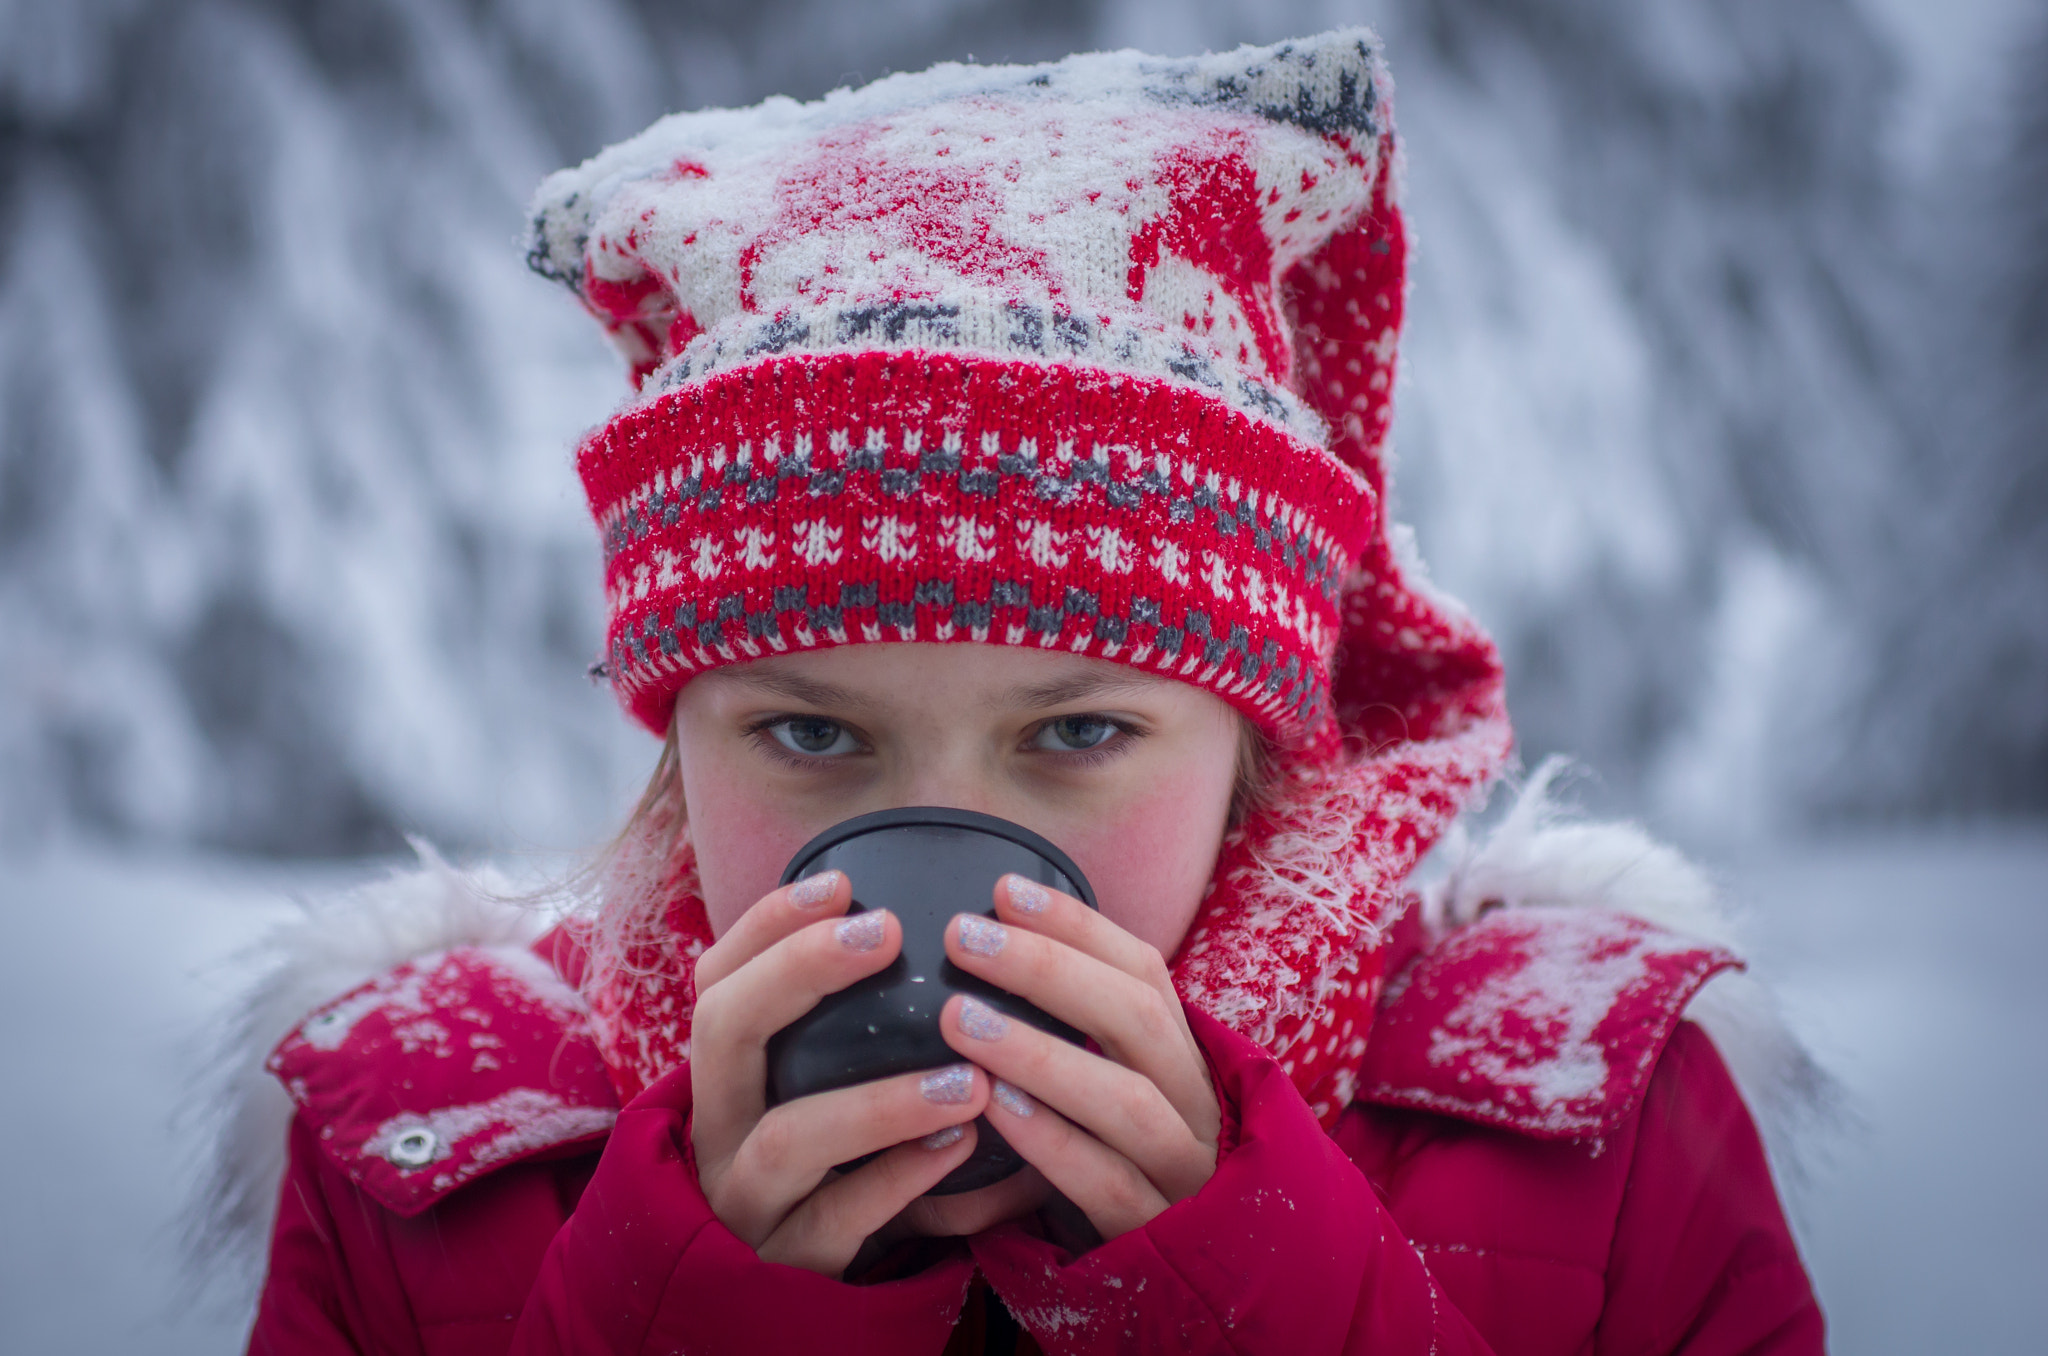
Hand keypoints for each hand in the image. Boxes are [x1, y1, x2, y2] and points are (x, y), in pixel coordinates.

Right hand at [688, 872, 991, 1275]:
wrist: (806, 1290)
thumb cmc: (847, 1162)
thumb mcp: (848, 1090)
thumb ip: (890, 1029)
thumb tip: (993, 951)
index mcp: (731, 1071)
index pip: (719, 977)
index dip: (769, 924)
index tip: (842, 884)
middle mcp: (722, 1125)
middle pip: (721, 1030)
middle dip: (796, 970)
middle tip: (885, 934)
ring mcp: (747, 1197)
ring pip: (785, 1138)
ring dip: (878, 1101)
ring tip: (966, 1079)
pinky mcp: (788, 1260)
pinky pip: (837, 1218)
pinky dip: (901, 1179)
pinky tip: (959, 1147)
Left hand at [935, 874, 1220, 1240]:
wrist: (1189, 1279)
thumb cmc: (1119, 1165)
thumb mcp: (1106, 1092)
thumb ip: (1068, 1035)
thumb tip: (978, 957)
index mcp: (1182, 1056)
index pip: (1141, 970)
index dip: (1075, 925)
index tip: (1001, 889)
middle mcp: (1195, 1103)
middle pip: (1135, 1017)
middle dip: (1047, 968)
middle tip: (963, 936)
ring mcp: (1184, 1169)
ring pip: (1125, 1100)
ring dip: (1039, 1053)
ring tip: (959, 1019)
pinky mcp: (1157, 1233)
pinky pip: (1108, 1182)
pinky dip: (1052, 1142)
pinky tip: (996, 1111)